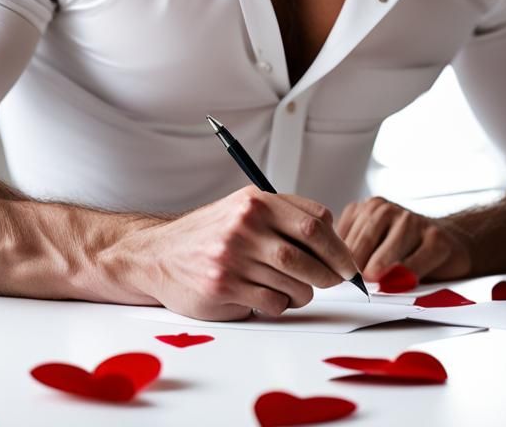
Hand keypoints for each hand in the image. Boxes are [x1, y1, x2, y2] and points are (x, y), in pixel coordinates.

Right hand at [118, 186, 361, 320]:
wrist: (158, 255)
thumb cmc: (210, 234)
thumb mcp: (243, 209)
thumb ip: (283, 216)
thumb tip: (333, 238)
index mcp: (256, 201)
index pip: (315, 220)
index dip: (338, 245)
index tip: (347, 262)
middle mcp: (245, 224)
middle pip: (309, 253)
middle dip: (331, 273)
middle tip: (336, 281)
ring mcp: (234, 256)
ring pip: (295, 283)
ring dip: (305, 292)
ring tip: (295, 290)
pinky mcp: (225, 286)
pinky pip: (273, 303)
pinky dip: (281, 305)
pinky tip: (268, 297)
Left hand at [337, 196, 472, 283]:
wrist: (447, 238)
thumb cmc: (404, 245)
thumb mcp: (374, 241)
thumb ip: (355, 251)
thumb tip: (333, 274)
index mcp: (368, 208)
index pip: (344, 237)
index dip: (338, 260)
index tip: (336, 278)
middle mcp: (388, 210)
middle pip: (363, 243)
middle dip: (356, 268)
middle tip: (353, 285)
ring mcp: (412, 221)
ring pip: (386, 251)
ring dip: (378, 271)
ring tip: (372, 283)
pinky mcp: (435, 238)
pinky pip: (414, 262)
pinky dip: (403, 275)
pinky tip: (398, 282)